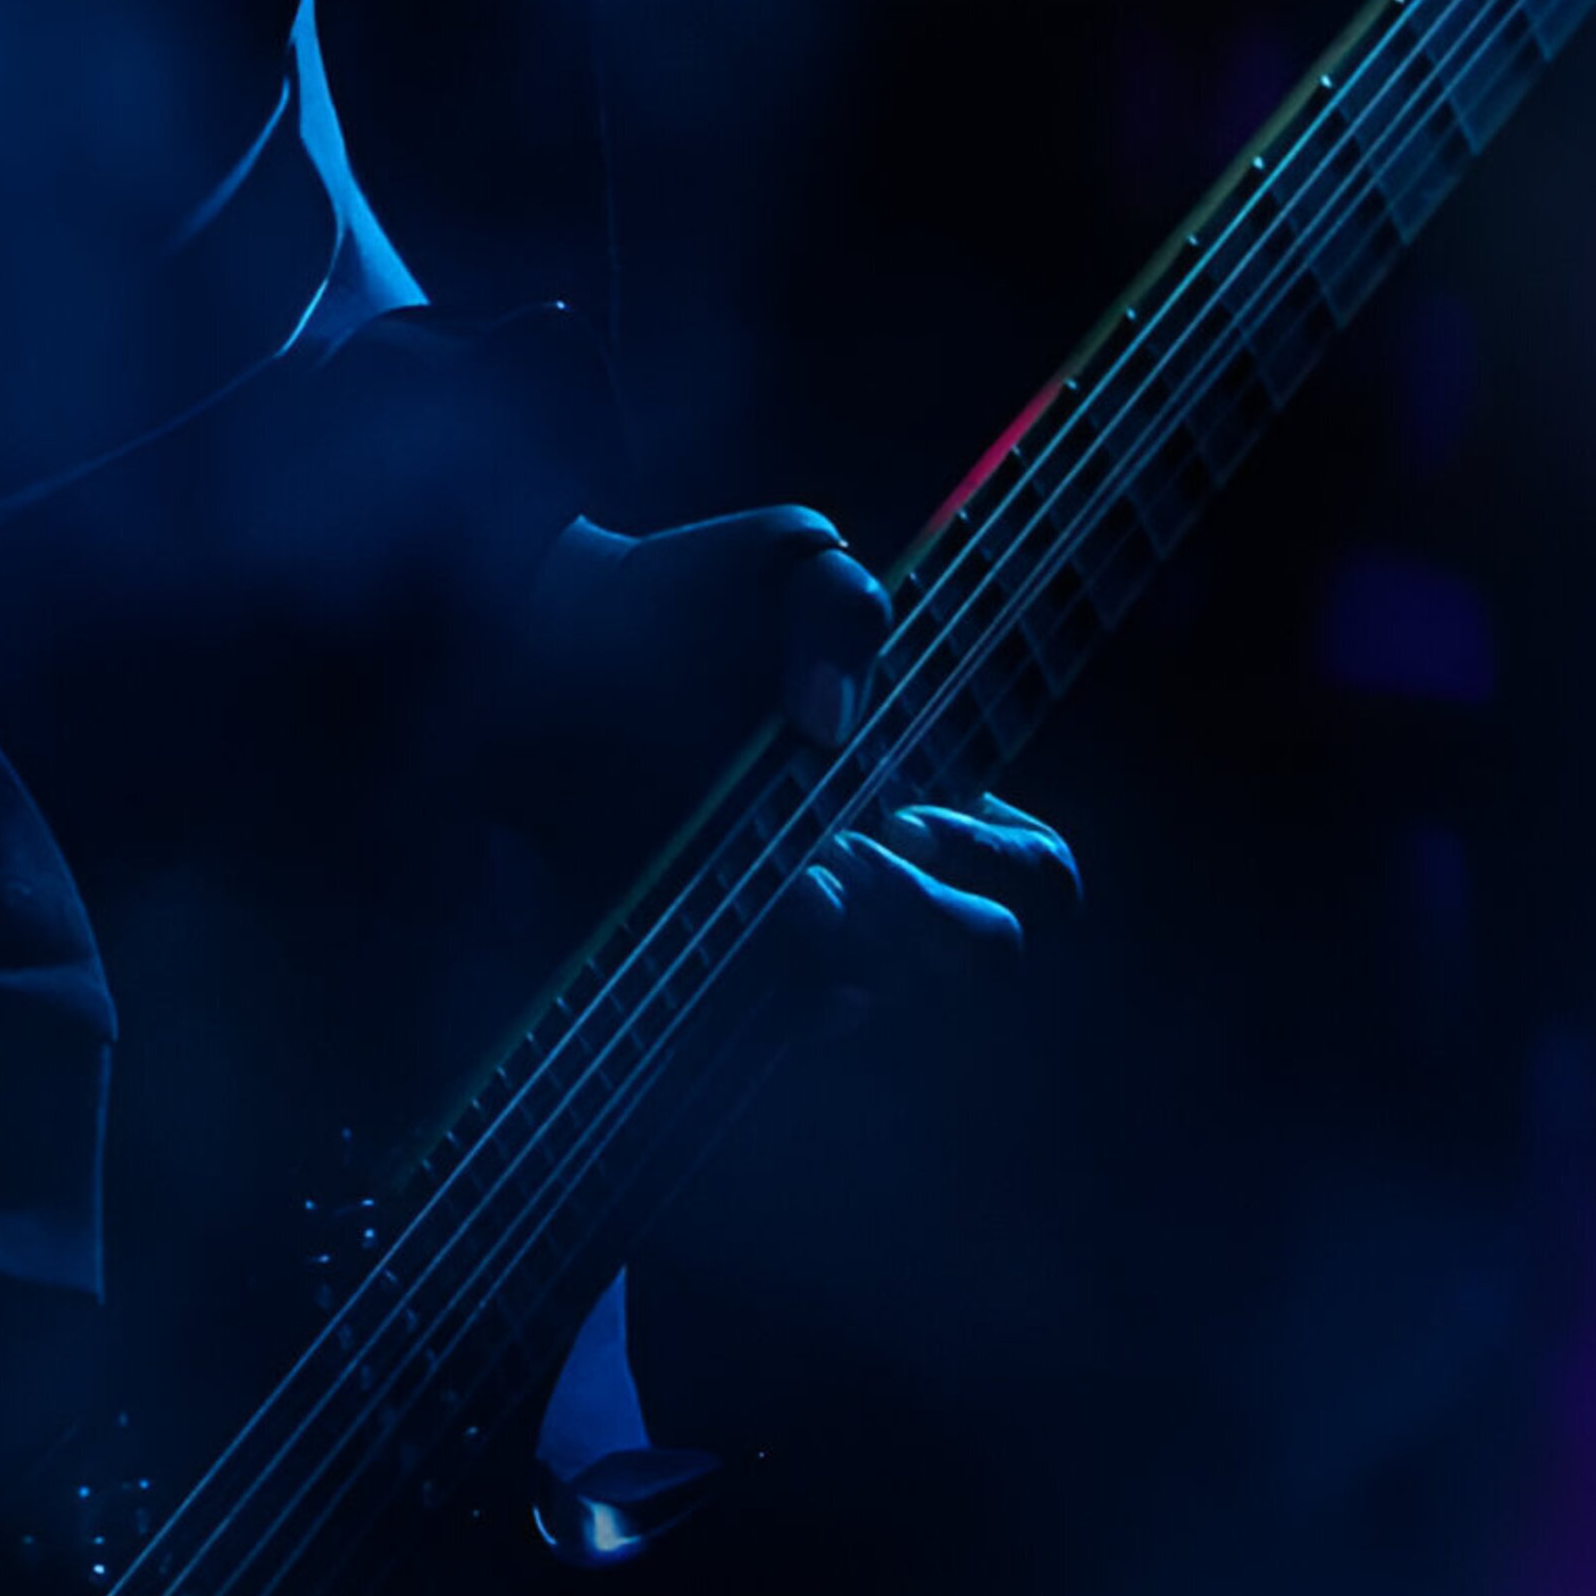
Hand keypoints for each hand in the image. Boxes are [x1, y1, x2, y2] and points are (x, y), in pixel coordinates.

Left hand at [534, 505, 1075, 1017]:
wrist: (558, 650)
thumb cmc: (696, 603)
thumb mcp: (784, 564)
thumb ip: (841, 604)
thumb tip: (831, 724)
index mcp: (934, 794)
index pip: (1038, 872)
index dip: (1001, 860)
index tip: (907, 813)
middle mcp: (887, 882)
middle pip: (987, 958)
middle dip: (936, 919)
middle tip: (850, 853)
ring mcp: (808, 938)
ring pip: (885, 1001)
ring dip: (850, 955)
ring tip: (789, 886)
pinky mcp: (718, 973)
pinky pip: (775, 1031)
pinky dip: (773, 999)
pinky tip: (734, 937)